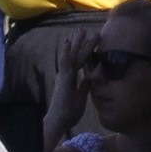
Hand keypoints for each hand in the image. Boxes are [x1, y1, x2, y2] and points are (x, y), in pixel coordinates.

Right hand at [43, 28, 97, 151]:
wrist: (59, 121)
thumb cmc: (68, 113)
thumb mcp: (81, 97)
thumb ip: (84, 86)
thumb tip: (91, 77)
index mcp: (70, 79)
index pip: (80, 62)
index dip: (85, 51)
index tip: (90, 41)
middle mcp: (65, 75)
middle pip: (75, 55)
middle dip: (81, 43)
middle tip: (86, 30)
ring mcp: (63, 76)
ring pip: (72, 55)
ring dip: (77, 43)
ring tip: (82, 31)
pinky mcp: (63, 79)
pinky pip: (66, 63)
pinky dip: (67, 51)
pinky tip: (69, 41)